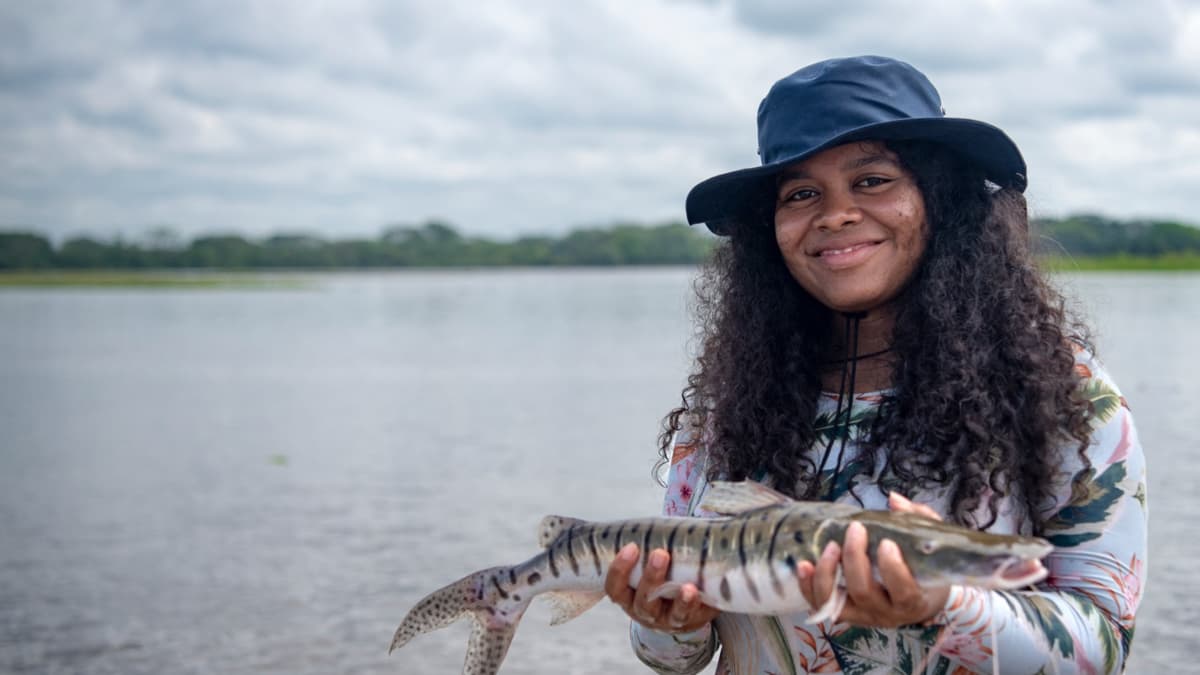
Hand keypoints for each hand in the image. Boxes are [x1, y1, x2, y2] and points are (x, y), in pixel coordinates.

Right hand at [605, 543, 719, 632]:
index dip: (619, 570)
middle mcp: (646, 611)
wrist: (679, 604)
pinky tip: (704, 592)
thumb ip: (646, 541)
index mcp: (629, 595)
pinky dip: (701, 606)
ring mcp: (670, 620)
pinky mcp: (693, 622)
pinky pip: (698, 617)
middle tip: (660, 554)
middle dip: (652, 577)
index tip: (631, 547)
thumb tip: (654, 506)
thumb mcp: (645, 561)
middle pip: (644, 601)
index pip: (615, 588)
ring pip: (673, 614)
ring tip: (688, 587)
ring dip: (681, 600)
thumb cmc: (660, 573)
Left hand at [796, 493, 949, 626]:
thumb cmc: (924, 567)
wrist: (920, 599)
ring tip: (829, 546)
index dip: (892, 568)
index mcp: (913, 599)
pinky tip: (804, 564)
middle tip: (855, 530)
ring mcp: (862, 615)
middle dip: (854, 558)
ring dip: (827, 573)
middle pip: (864, 591)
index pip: (903, 590)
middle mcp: (887, 613)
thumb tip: (893, 500)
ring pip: (836, 603)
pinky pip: (820, 604)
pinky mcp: (844, 613)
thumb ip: (917, 518)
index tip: (886, 543)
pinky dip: (808, 586)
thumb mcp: (930, 541)